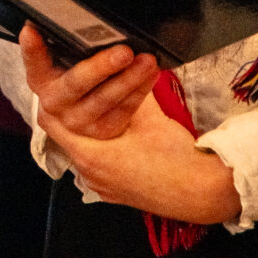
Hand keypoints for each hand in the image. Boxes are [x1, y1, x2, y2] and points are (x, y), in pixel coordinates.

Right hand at [21, 23, 158, 141]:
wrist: (91, 115)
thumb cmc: (81, 77)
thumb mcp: (69, 61)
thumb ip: (70, 46)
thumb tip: (86, 17)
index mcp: (41, 78)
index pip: (33, 61)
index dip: (31, 48)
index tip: (31, 30)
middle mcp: (54, 102)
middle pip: (76, 83)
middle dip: (101, 66)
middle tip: (124, 52)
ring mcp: (77, 121)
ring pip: (105, 99)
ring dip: (129, 79)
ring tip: (147, 61)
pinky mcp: (102, 132)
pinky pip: (123, 111)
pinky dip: (139, 91)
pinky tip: (150, 76)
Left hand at [38, 81, 242, 224]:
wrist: (206, 194)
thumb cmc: (177, 157)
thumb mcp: (150, 115)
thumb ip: (129, 89)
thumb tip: (124, 62)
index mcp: (91, 155)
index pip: (51, 121)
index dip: (52, 97)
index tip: (57, 78)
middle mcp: (90, 175)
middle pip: (66, 135)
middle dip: (72, 109)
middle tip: (78, 88)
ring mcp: (103, 187)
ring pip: (84, 150)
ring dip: (89, 128)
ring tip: (95, 106)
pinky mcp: (117, 193)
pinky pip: (99, 165)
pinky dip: (101, 146)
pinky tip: (113, 132)